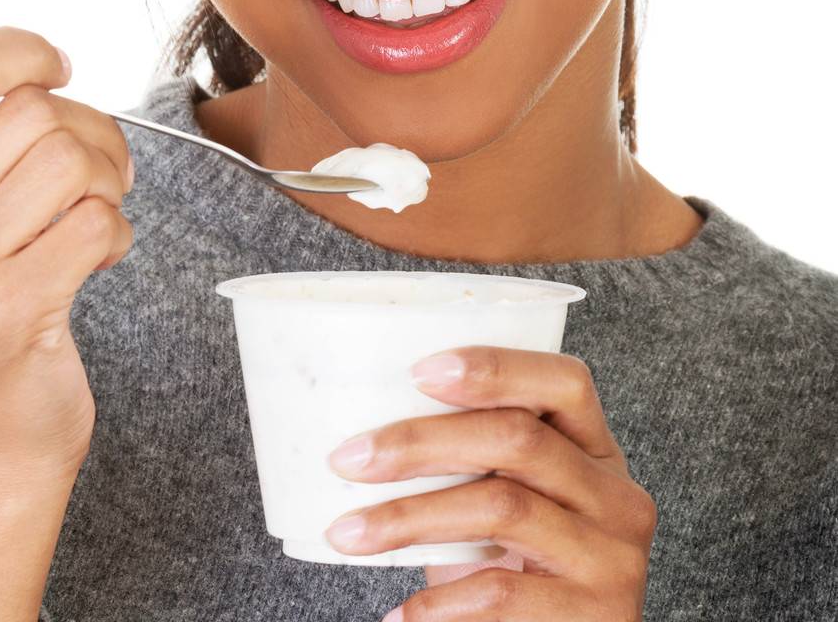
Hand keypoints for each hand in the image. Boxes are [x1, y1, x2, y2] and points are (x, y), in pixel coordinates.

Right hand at [0, 0, 135, 479]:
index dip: (19, 48)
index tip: (57, 69)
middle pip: (28, 111)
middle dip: (87, 128)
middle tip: (95, 167)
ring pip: (70, 159)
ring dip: (109, 178)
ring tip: (96, 209)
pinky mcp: (6, 314)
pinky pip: (97, 220)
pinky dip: (118, 232)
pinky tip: (96, 257)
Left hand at [324, 343, 656, 619]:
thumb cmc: (520, 570)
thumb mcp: (512, 502)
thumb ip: (475, 460)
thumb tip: (366, 429)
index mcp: (596, 450)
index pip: (564, 381)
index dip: (495, 367)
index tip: (417, 371)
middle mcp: (617, 496)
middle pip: (519, 439)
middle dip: (422, 442)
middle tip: (349, 458)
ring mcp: (613, 557)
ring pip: (503, 508)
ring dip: (410, 519)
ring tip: (348, 534)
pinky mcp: (597, 614)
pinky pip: (502, 592)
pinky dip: (438, 603)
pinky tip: (400, 612)